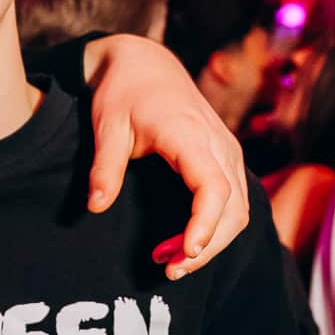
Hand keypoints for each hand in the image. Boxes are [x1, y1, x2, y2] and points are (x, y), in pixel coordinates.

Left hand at [82, 35, 248, 277]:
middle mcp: (218, 144)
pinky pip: (234, 201)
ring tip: (169, 262)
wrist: (146, 63)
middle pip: (233, 208)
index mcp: (189, 134)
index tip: (186, 253)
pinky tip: (180, 243)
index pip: (212, 187)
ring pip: (239, 209)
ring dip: (211, 241)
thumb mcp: (106, 126)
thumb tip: (95, 207)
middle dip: (207, 246)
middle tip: (168, 271)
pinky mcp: (225, 158)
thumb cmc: (124, 92)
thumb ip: (104, 168)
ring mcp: (227, 151)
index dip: (204, 224)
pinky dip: (214, 227)